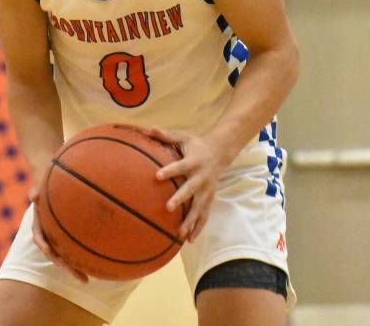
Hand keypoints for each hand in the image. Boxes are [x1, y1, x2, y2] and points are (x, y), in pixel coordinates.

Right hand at [28, 187, 89, 282]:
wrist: (51, 196)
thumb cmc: (46, 193)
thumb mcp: (39, 193)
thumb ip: (35, 194)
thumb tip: (32, 195)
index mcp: (39, 229)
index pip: (40, 240)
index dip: (44, 246)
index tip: (48, 251)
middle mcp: (49, 239)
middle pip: (55, 256)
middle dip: (65, 266)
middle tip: (75, 276)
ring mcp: (58, 243)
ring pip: (65, 258)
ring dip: (74, 269)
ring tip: (86, 281)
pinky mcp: (68, 243)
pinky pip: (75, 252)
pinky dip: (83, 260)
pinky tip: (96, 268)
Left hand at [140, 126, 227, 241]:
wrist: (220, 152)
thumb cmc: (196, 145)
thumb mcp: (183, 137)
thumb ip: (166, 135)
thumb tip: (148, 128)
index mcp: (194, 161)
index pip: (180, 166)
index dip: (170, 171)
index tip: (157, 176)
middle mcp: (202, 177)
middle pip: (191, 190)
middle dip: (180, 199)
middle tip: (167, 208)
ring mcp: (207, 190)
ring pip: (199, 207)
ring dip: (191, 220)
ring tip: (180, 234)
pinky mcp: (210, 199)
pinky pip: (205, 215)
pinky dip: (198, 228)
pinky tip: (190, 240)